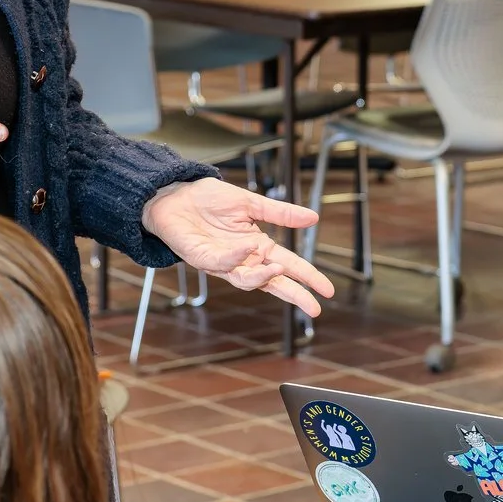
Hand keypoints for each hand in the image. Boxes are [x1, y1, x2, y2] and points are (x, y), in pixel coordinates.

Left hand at [142, 178, 334, 317]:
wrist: (175, 194)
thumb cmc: (209, 200)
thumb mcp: (251, 203)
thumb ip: (281, 213)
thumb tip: (314, 218)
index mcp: (258, 247)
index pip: (289, 266)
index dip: (308, 278)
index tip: (327, 290)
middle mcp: (243, 259)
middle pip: (273, 283)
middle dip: (294, 295)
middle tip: (314, 307)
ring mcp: (223, 262)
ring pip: (247, 281)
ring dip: (264, 277)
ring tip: (279, 269)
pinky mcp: (202, 258)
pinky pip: (222, 264)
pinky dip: (236, 257)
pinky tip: (247, 247)